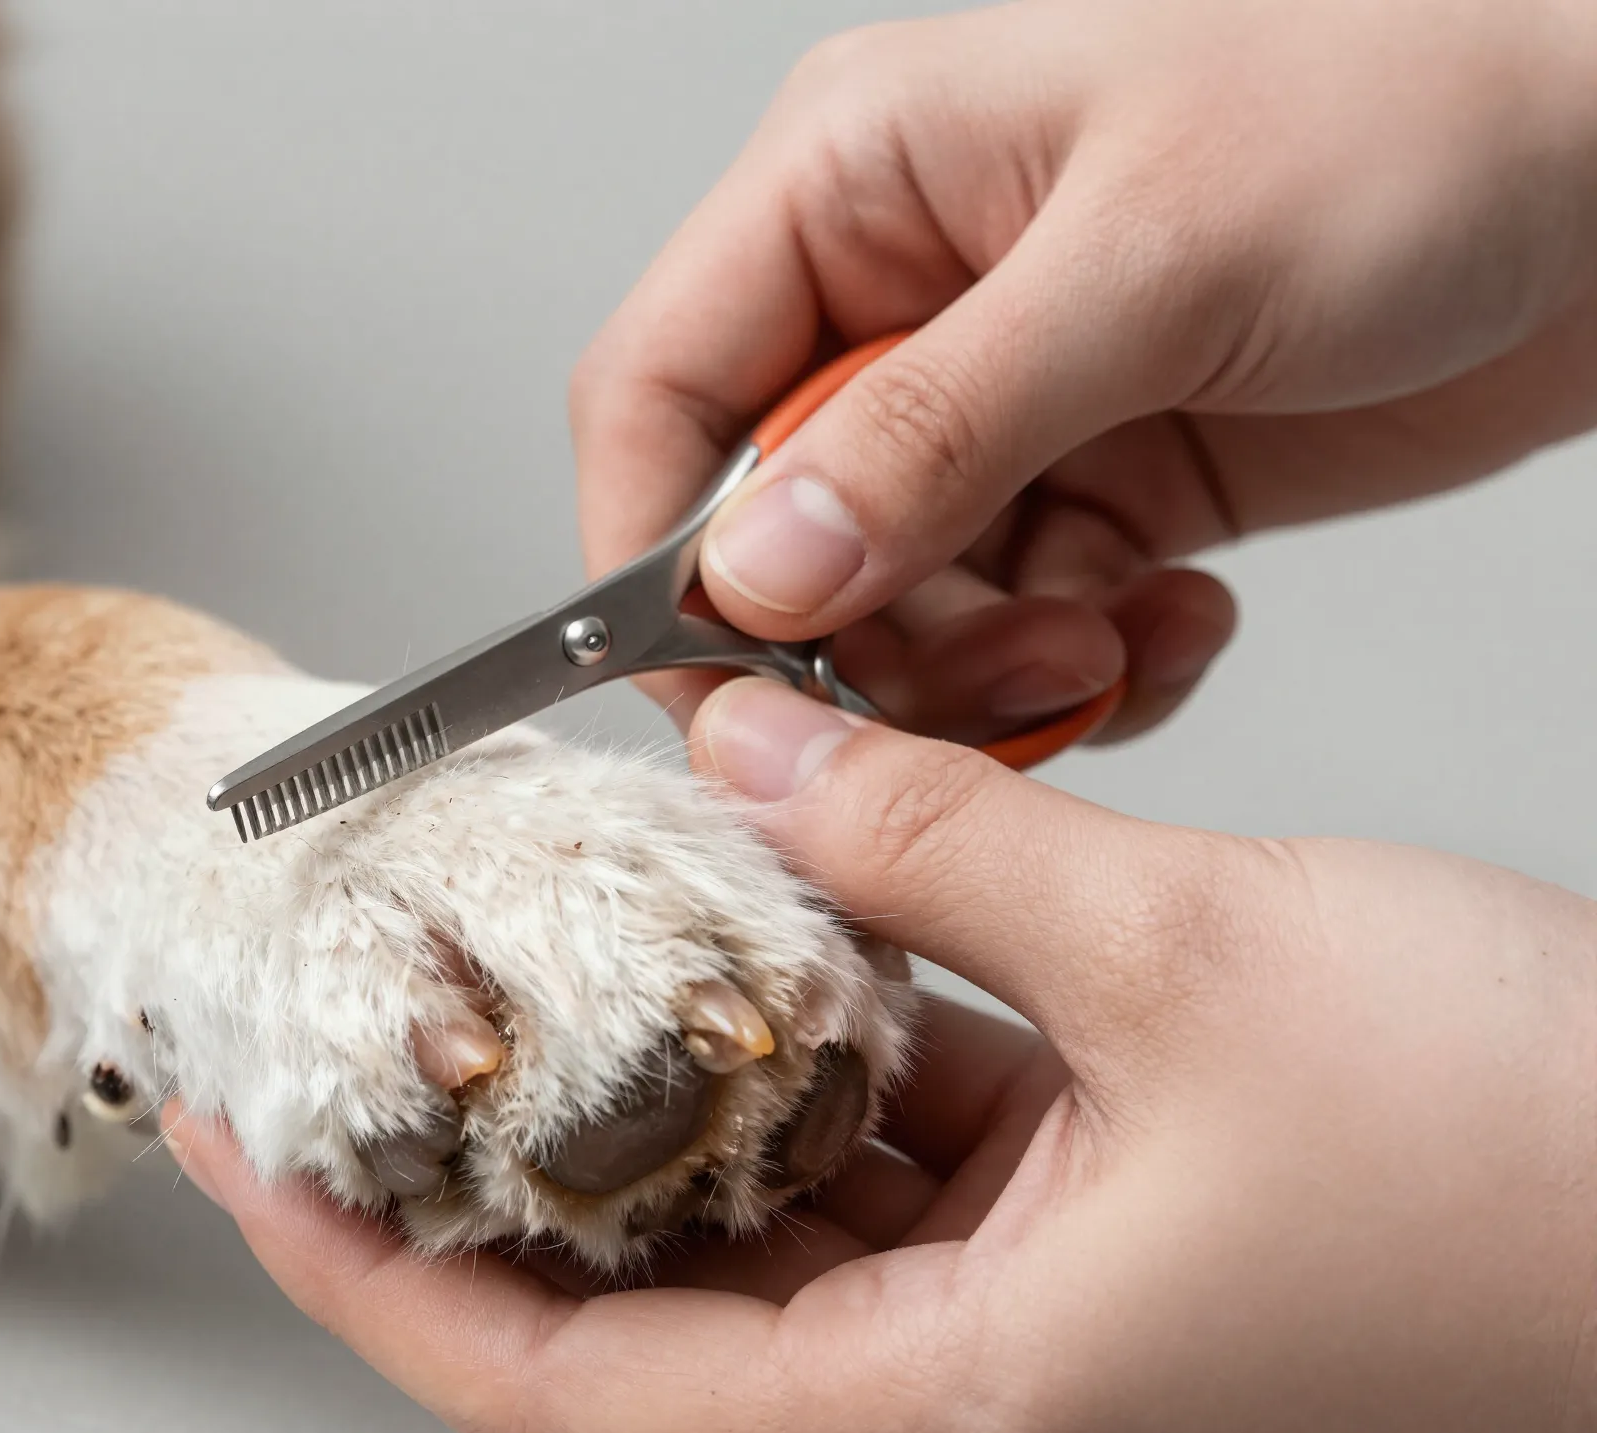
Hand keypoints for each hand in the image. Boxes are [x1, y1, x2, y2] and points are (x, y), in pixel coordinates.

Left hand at [170, 677, 1596, 1432]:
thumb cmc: (1520, 1153)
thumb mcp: (1178, 945)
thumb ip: (922, 834)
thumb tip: (744, 750)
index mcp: (956, 1416)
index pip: (560, 1390)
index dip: (366, 1273)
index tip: (245, 1154)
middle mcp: (968, 1427)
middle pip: (635, 1329)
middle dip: (484, 1182)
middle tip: (360, 1042)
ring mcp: (1026, 1364)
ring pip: (762, 1246)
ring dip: (660, 1110)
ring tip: (539, 971)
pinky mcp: (1086, 1285)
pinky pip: (886, 1192)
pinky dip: (816, 1080)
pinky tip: (779, 950)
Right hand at [572, 0, 1596, 745]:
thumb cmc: (1417, 106)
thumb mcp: (1153, 264)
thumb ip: (930, 430)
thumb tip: (752, 570)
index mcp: (859, 181)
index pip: (661, 389)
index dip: (657, 551)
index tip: (725, 684)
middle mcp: (904, 296)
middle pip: (770, 534)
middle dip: (865, 643)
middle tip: (986, 678)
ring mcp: (997, 399)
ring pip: (893, 607)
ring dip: (983, 672)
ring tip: (1103, 647)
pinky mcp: (1092, 479)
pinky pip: (1014, 626)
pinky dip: (1073, 668)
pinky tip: (1169, 628)